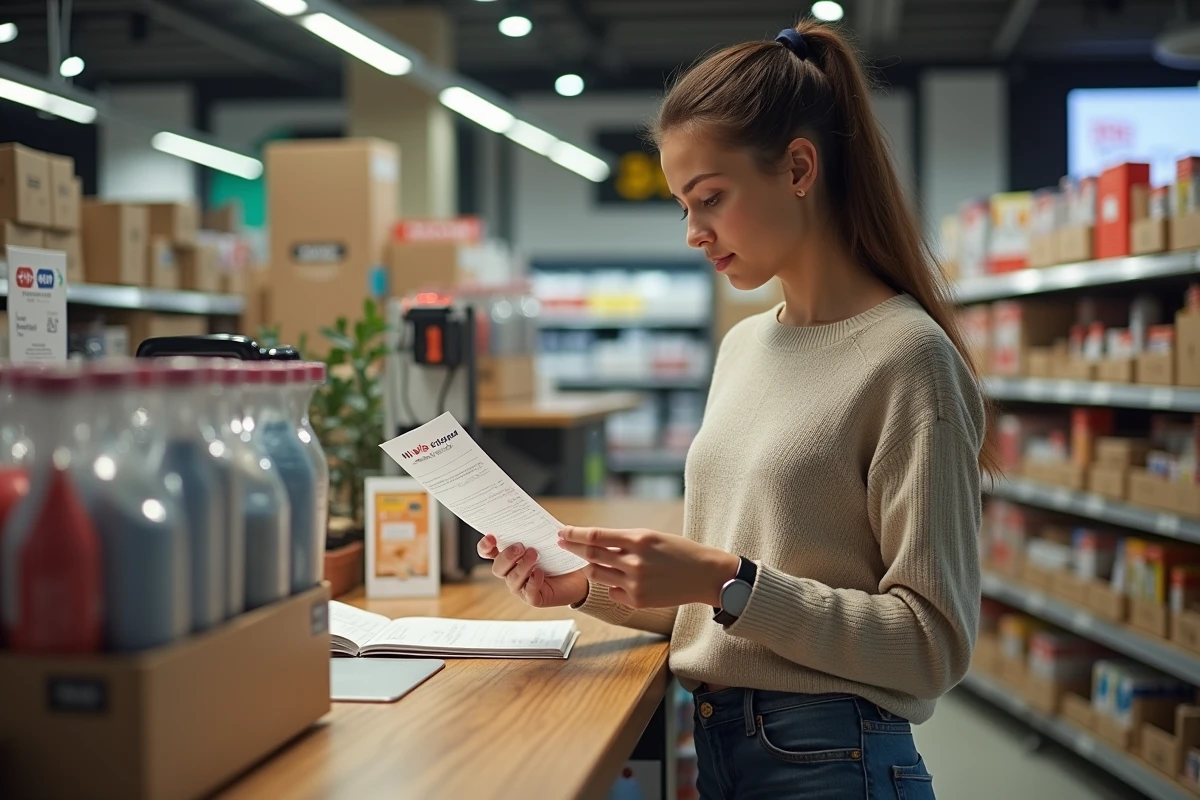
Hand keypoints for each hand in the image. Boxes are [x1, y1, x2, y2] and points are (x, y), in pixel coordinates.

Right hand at [477, 534, 588, 608]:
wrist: (578, 575)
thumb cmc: (559, 555)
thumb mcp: (548, 538)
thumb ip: (538, 529)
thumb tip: (534, 516)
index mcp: (510, 556)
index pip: (489, 552)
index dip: (485, 546)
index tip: (491, 537)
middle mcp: (512, 571)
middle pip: (498, 567)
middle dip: (507, 556)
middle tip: (520, 546)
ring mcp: (521, 586)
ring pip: (512, 579)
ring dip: (522, 566)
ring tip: (534, 554)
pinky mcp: (534, 597)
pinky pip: (528, 592)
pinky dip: (533, 581)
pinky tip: (540, 573)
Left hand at [556, 526, 739, 608]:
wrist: (705, 575)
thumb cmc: (678, 551)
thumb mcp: (652, 537)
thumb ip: (625, 540)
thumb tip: (595, 541)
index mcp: (639, 539)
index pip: (596, 536)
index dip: (575, 534)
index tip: (562, 531)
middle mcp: (634, 561)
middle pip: (591, 555)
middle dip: (572, 548)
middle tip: (561, 543)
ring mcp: (635, 583)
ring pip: (597, 574)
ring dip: (590, 567)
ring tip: (590, 562)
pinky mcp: (637, 600)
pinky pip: (611, 591)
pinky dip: (611, 585)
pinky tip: (622, 580)